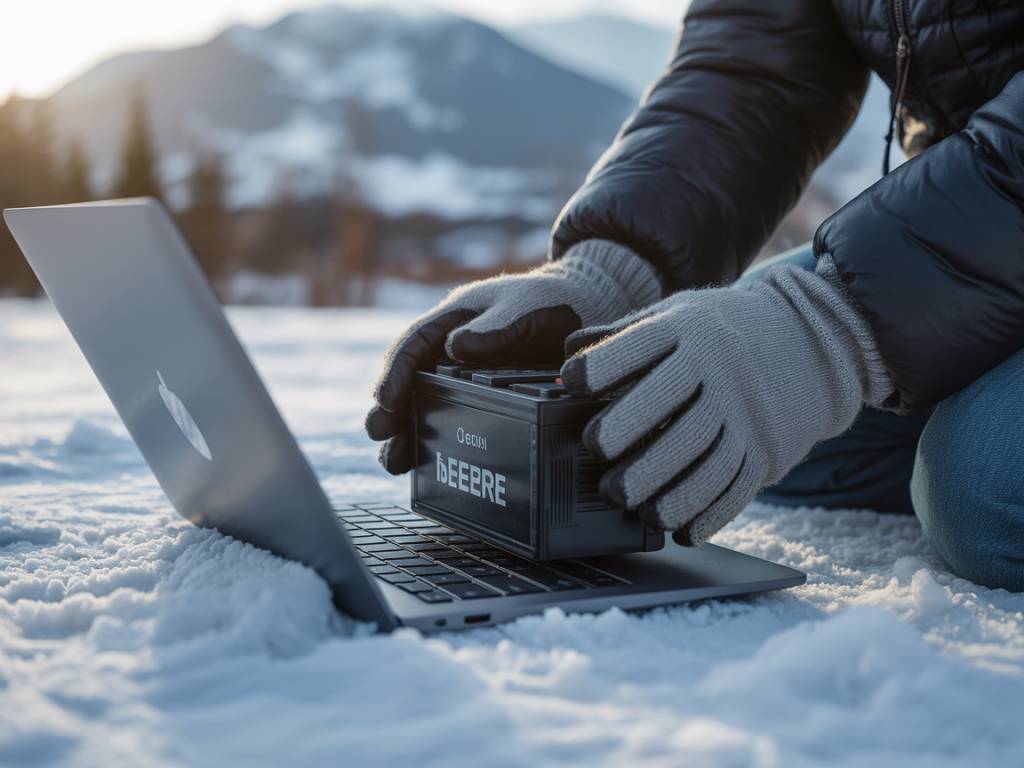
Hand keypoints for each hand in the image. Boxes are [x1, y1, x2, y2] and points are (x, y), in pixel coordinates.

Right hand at [365, 241, 660, 473]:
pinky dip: (439, 444)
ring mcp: (466, 379)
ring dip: (408, 434)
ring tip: (395, 462)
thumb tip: (456, 347)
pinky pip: (456, 423)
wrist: (586, 312)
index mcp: (452, 320)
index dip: (395, 373)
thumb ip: (496, 328)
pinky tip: (429, 468)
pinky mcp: (485, 402)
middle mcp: (450, 353)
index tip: (386, 401)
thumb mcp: (523, 308)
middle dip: (391, 411)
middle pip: (409, 383)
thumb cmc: (550, 302)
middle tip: (379, 436)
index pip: (413, 346)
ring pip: (427, 407)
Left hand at [559, 262, 890, 544]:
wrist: (810, 344)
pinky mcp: (766, 451)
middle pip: (670, 404)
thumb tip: (566, 359)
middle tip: (594, 452)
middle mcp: (719, 370)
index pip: (640, 346)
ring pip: (703, 456)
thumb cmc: (721, 332)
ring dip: (662, 487)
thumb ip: (624, 337)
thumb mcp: (678, 315)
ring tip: (628, 502)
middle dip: (626, 430)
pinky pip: (736, 488)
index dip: (602, 366)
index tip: (572, 382)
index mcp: (689, 331)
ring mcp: (746, 413)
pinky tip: (679, 530)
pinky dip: (706, 514)